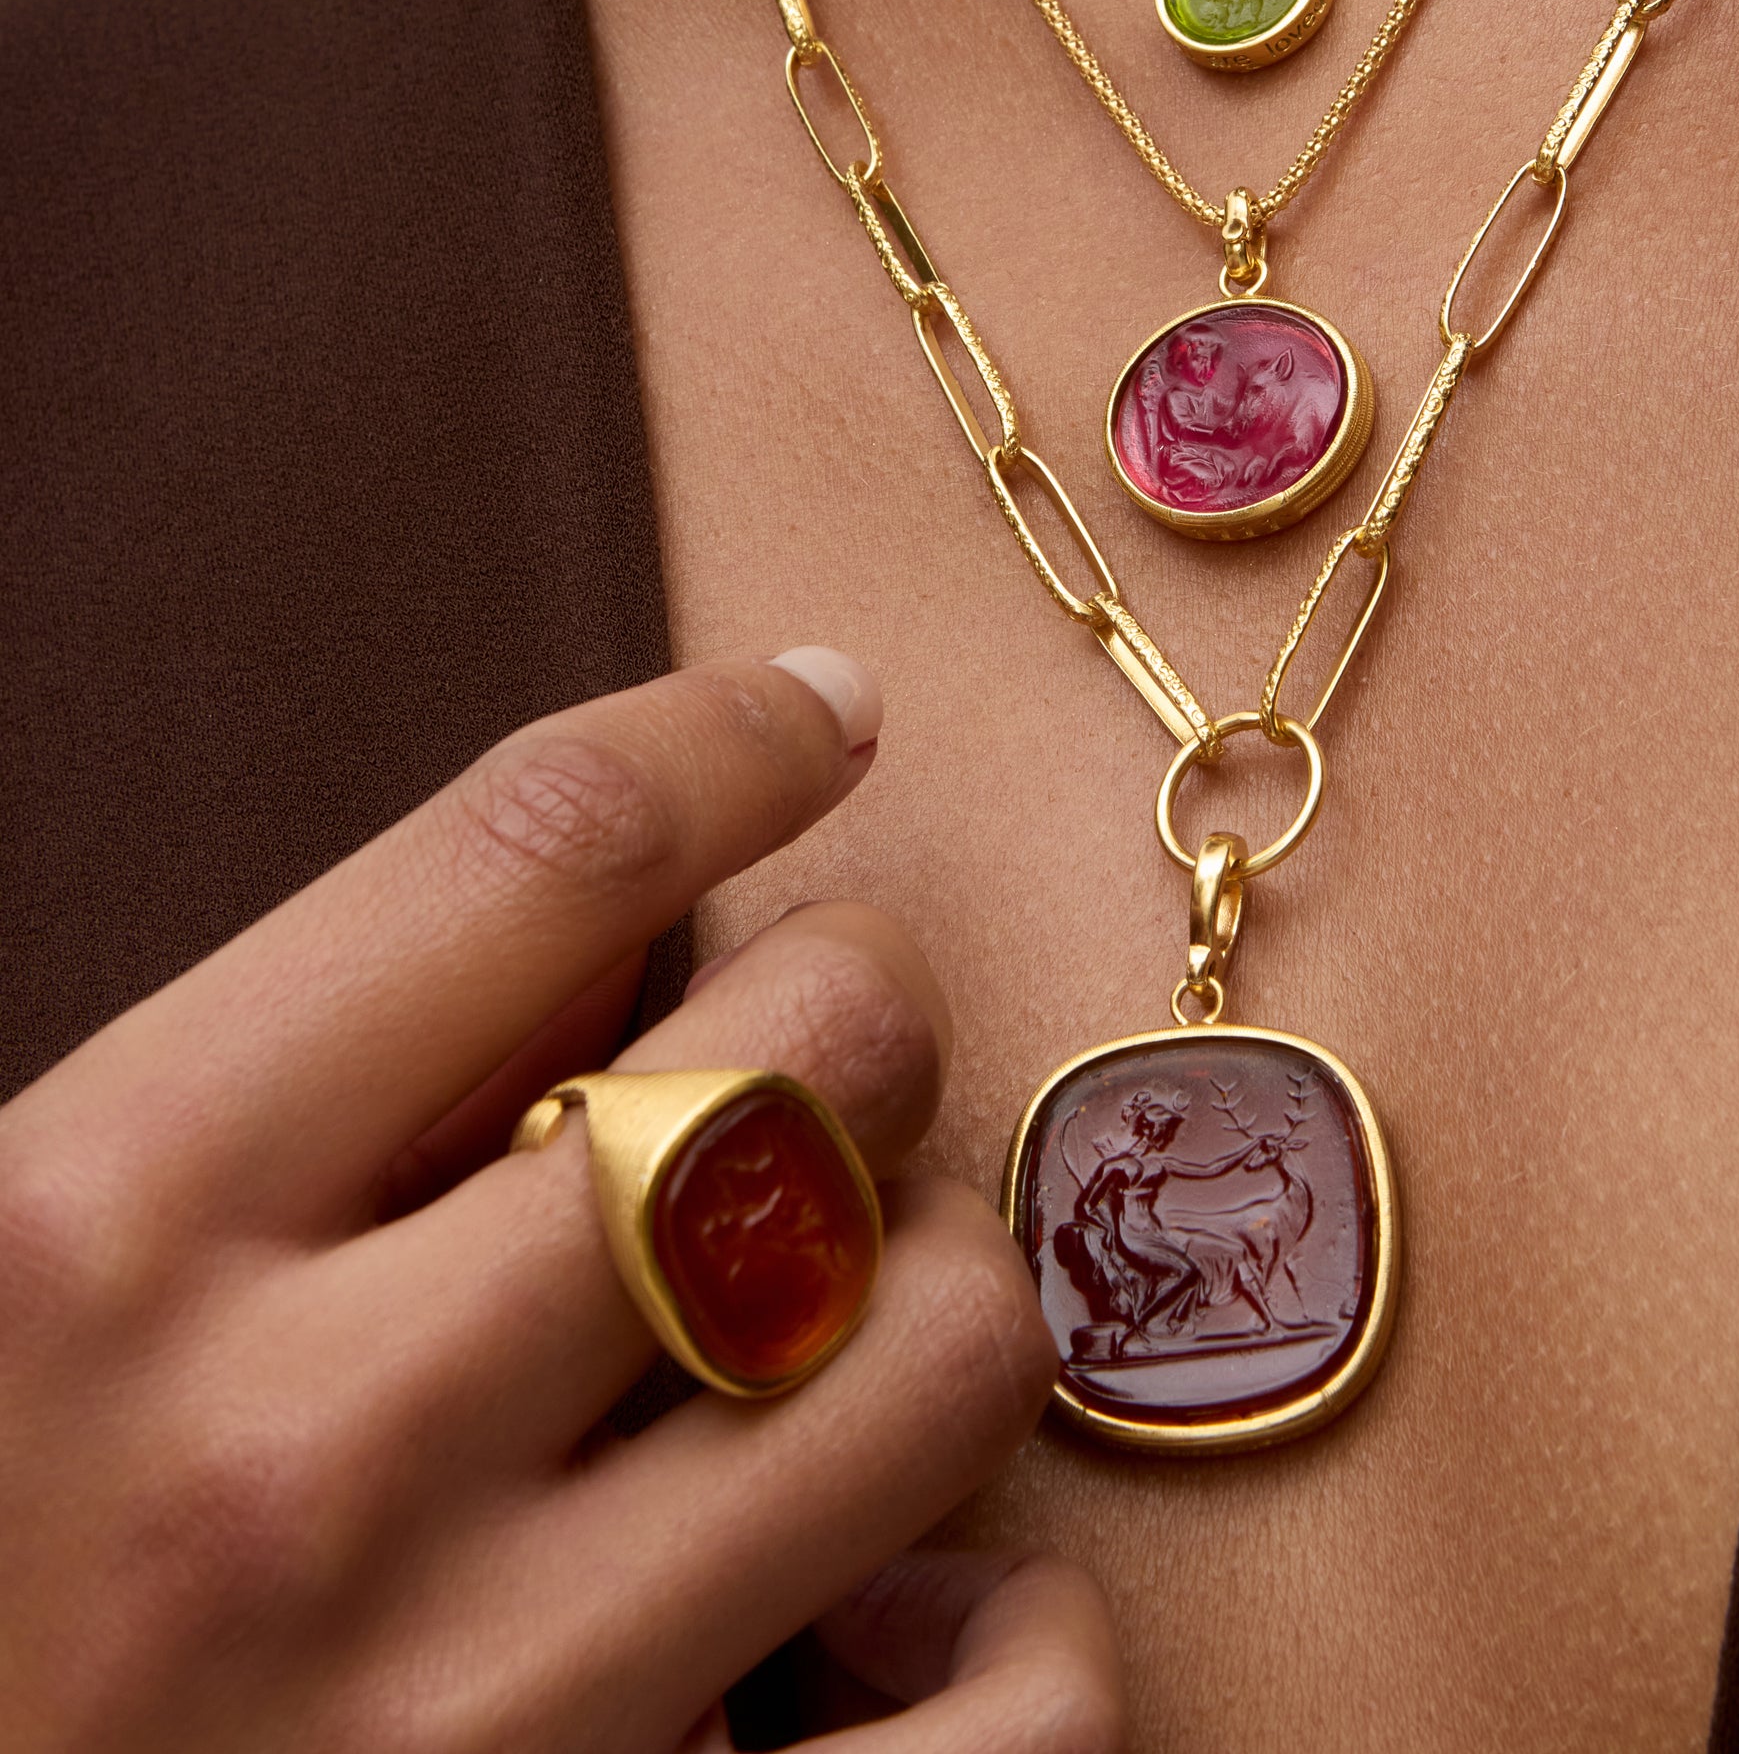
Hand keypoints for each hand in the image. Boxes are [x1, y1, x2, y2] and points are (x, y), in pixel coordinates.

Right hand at [0, 651, 1120, 1751]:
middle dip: (857, 1003)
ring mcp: (472, 1713)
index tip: (820, 710)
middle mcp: (299, 1457)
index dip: (734, 735)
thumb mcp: (3, 1271)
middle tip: (818, 1049)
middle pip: (804, 1058)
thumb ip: (269, 1095)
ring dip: (934, 1282)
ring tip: (844, 1314)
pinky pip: (1004, 1719)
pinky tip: (902, 1605)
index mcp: (98, 1234)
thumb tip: (604, 926)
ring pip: (940, 1344)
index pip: (541, 845)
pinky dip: (1011, 1632)